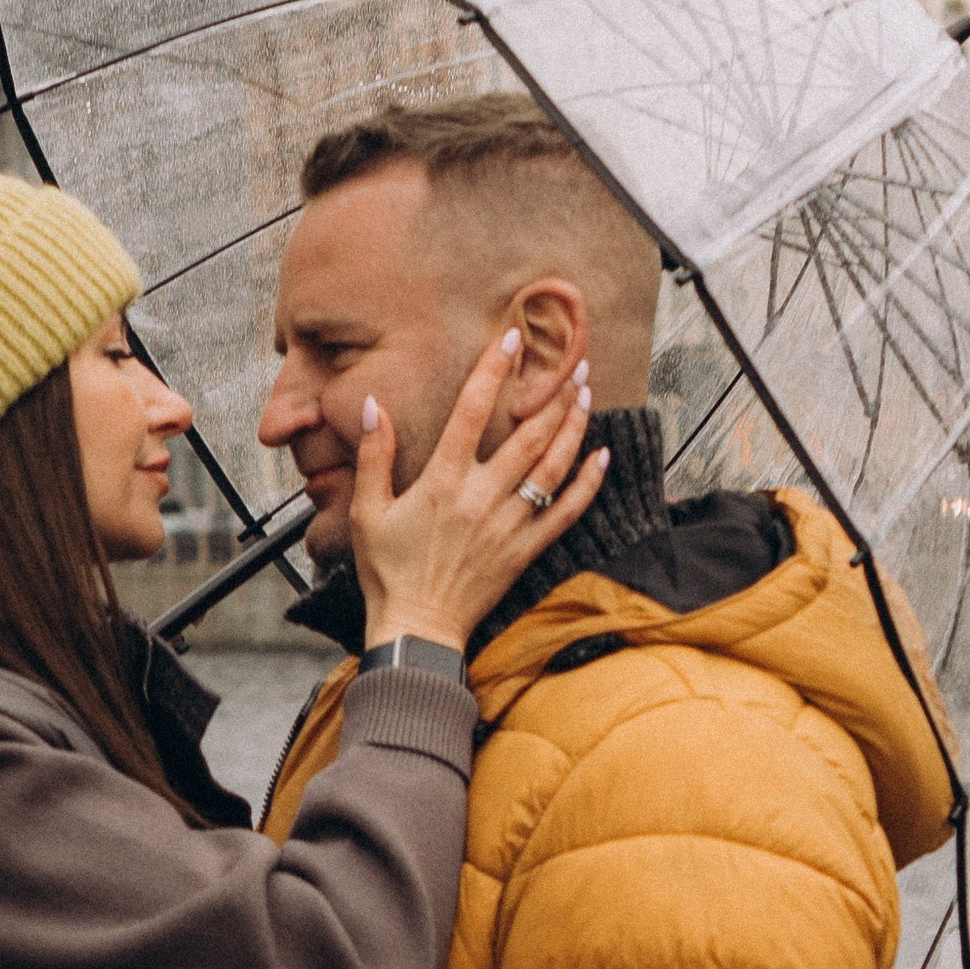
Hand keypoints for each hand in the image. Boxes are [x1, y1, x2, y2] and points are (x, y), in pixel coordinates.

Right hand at [350, 334, 607, 654]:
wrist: (417, 629)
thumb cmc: (387, 571)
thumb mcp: (367, 511)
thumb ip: (372, 456)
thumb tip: (375, 406)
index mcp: (442, 482)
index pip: (472, 411)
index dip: (493, 370)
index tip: (511, 338)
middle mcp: (481, 498)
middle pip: (528, 434)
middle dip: (553, 394)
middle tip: (573, 362)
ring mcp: (509, 525)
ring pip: (553, 467)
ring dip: (574, 426)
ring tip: (587, 393)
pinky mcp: (526, 550)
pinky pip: (567, 512)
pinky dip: (588, 483)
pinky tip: (602, 456)